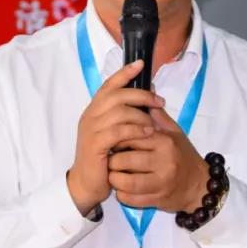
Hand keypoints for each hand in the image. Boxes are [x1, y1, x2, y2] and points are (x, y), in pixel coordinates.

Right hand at [67, 60, 165, 214]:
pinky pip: (119, 130)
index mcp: (94, 110)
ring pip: (119, 111)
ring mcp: (91, 129)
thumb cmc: (103, 158)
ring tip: (155, 122)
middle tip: (159, 101)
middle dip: (141, 94)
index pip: (108, 85)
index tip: (141, 64)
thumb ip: (126, 115)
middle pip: (116, 95)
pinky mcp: (96, 144)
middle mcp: (90, 116)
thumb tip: (148, 95)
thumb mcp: (115, 133)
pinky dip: (136, 129)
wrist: (86, 184)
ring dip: (141, 114)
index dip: (124, 73)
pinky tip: (148, 133)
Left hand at [107, 106, 209, 212]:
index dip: (118, 138)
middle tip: (112, 158)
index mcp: (164, 142)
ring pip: (124, 182)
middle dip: (112, 160)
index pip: (131, 136)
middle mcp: (163, 162)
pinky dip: (121, 194)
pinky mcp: (156, 200)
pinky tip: (123, 187)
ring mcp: (160, 183)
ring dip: (114, 178)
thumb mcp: (174, 133)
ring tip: (115, 173)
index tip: (115, 140)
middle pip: (124, 160)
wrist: (199, 185)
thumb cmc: (183, 155)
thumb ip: (157, 116)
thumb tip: (146, 91)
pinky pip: (129, 199)